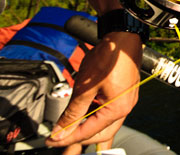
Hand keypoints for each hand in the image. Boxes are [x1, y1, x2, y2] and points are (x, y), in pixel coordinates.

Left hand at [45, 32, 141, 146]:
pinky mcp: (125, 93)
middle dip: (81, 138)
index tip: (52, 140)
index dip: (68, 138)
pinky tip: (85, 110)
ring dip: (89, 127)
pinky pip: (110, 111)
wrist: (123, 38)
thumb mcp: (85, 87)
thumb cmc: (108, 58)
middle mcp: (125, 108)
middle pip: (101, 134)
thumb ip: (73, 112)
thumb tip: (61, 130)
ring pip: (107, 124)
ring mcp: (126, 100)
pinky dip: (97, 115)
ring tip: (71, 125)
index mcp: (117, 109)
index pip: (89, 132)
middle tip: (61, 137)